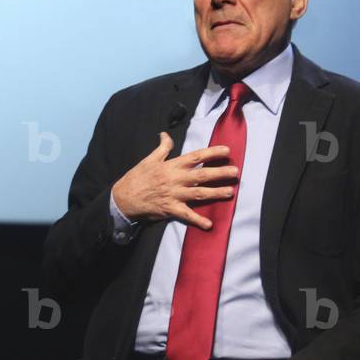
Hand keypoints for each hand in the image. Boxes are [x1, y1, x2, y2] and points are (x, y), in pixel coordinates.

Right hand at [111, 132, 238, 228]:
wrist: (123, 198)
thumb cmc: (136, 178)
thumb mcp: (149, 159)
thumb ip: (162, 148)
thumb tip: (165, 134)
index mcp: (171, 166)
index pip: (195, 157)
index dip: (212, 153)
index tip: (227, 151)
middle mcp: (175, 179)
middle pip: (202, 175)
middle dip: (220, 173)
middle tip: (236, 172)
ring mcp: (174, 195)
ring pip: (199, 193)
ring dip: (216, 193)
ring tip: (231, 192)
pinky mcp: (170, 209)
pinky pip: (186, 215)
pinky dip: (197, 220)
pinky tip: (209, 224)